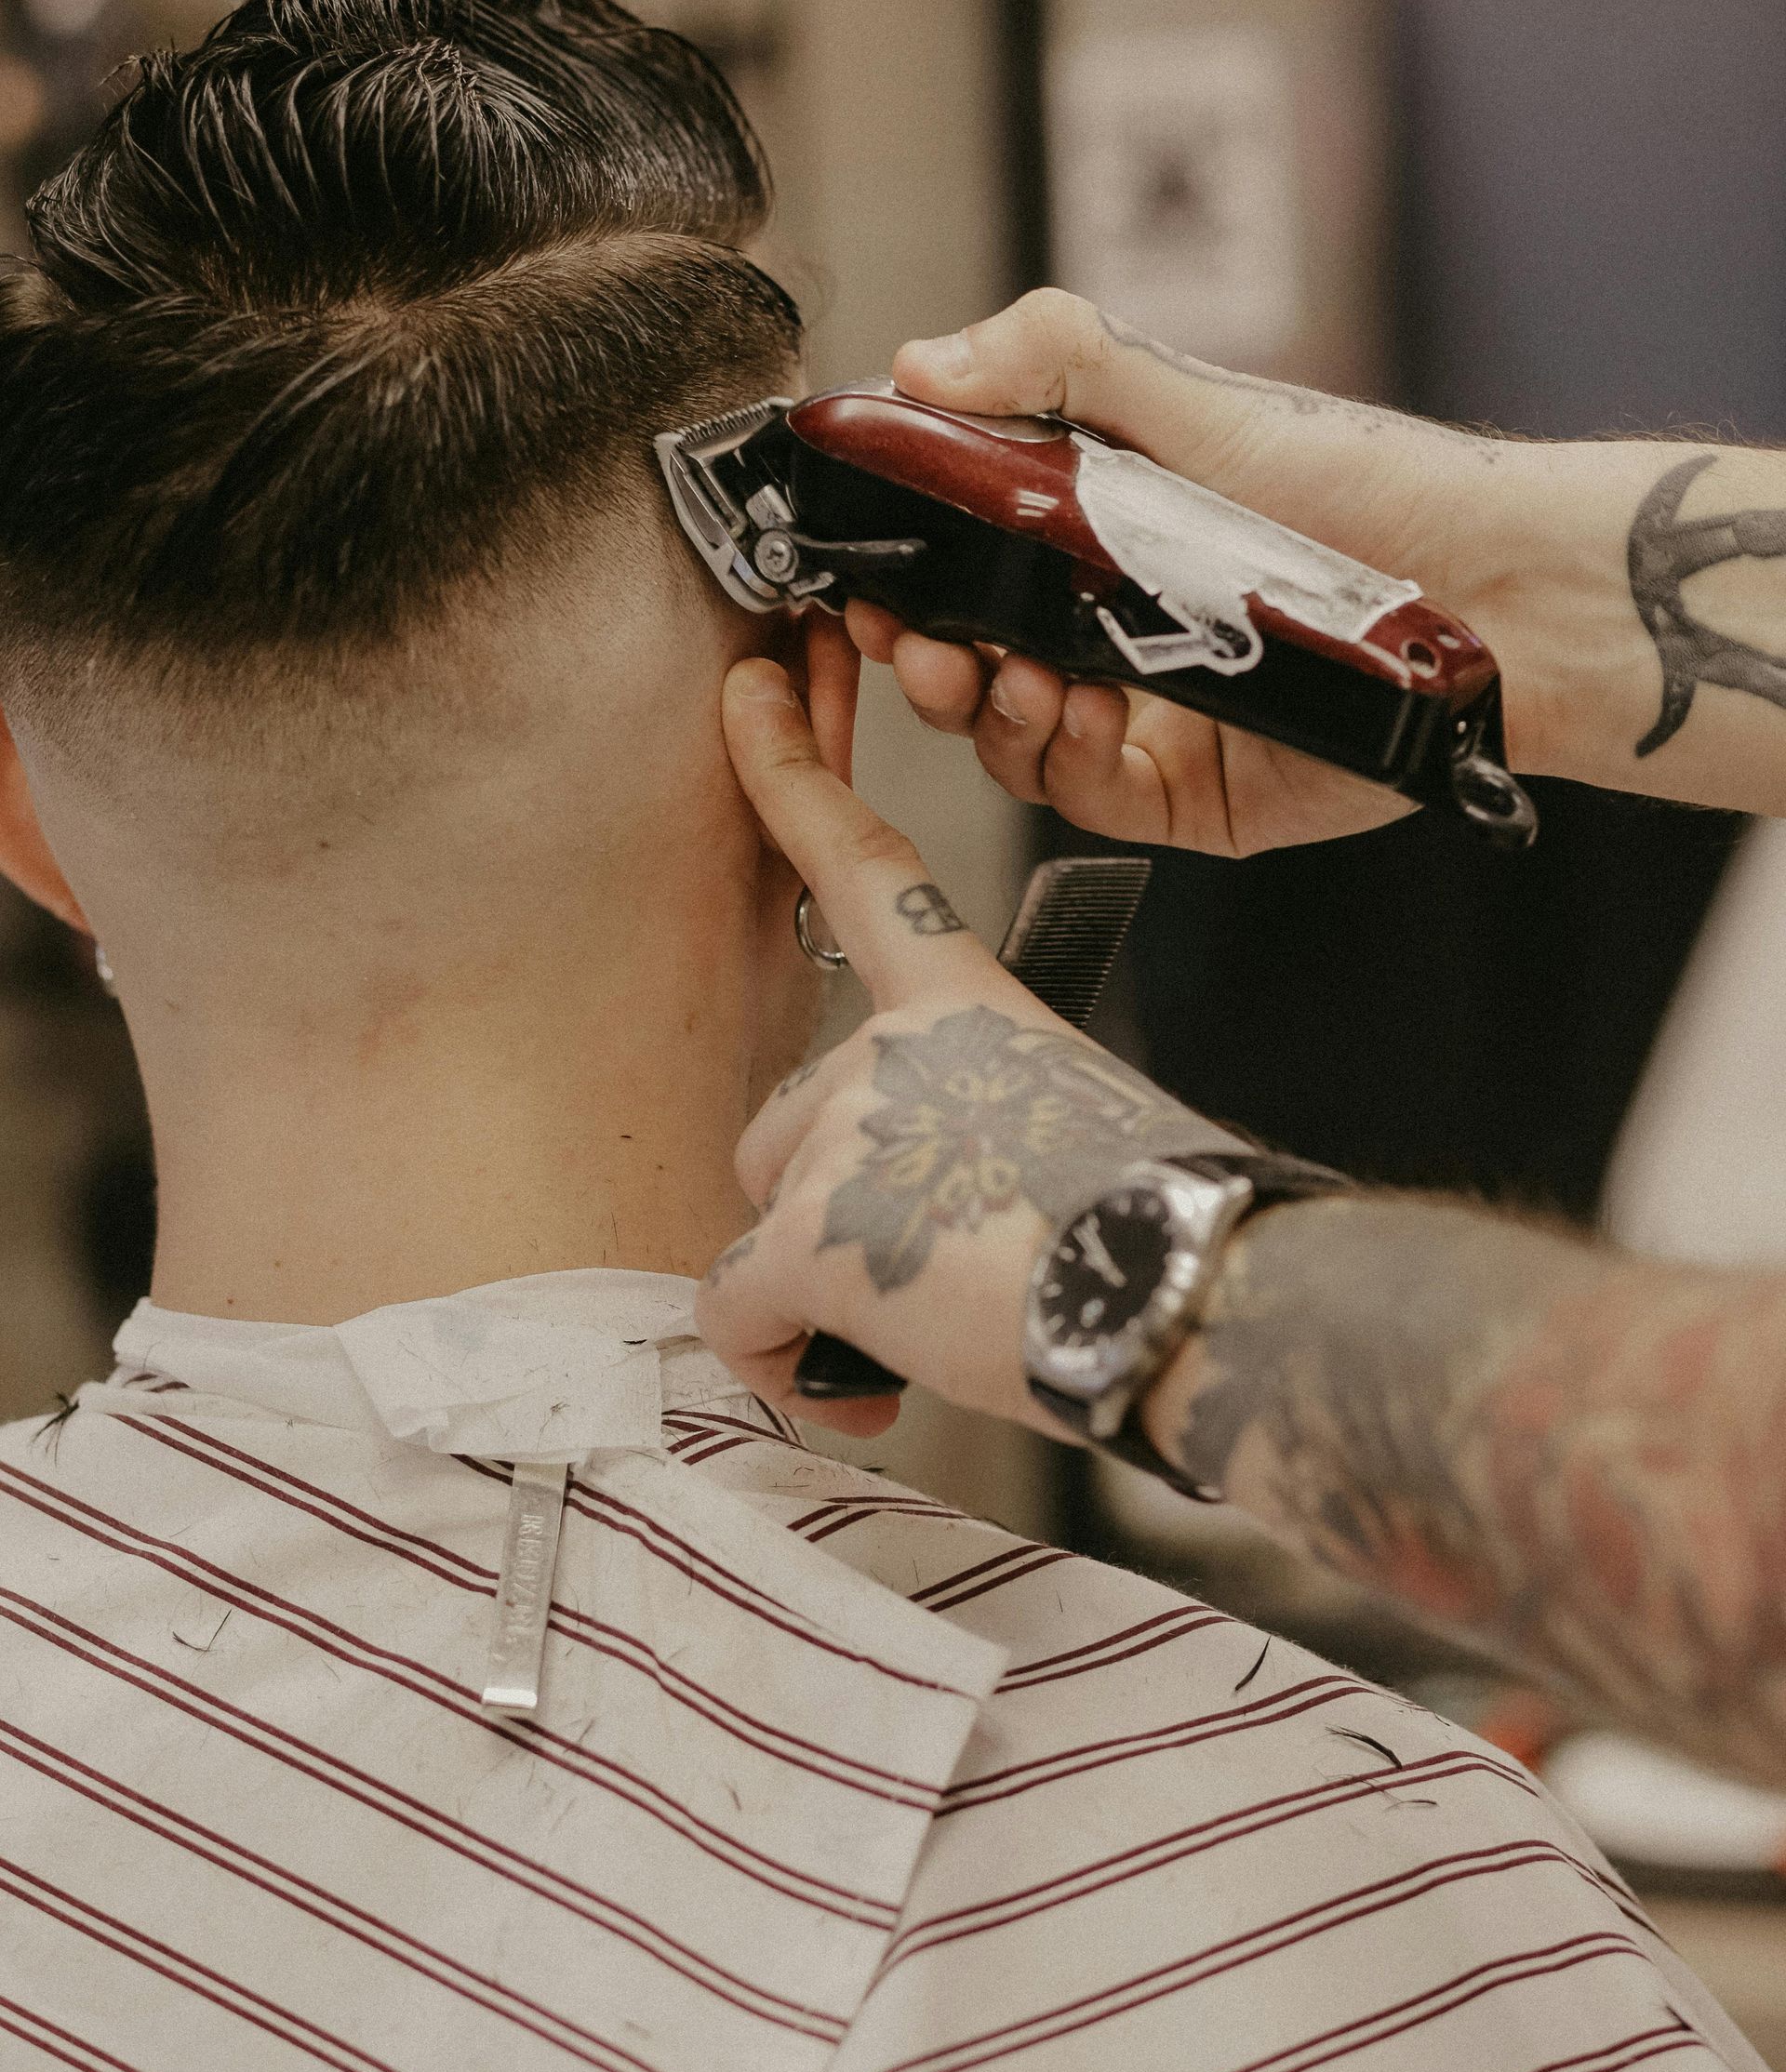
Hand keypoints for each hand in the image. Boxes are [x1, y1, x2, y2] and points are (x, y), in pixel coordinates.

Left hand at [698, 657, 1238, 1429]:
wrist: (1199, 1295)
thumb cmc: (1161, 1228)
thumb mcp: (1074, 1120)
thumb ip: (979, 1123)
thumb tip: (930, 1211)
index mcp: (971, 999)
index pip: (866, 860)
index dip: (792, 772)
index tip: (745, 688)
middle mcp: (898, 1042)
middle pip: (786, 1120)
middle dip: (834, 1211)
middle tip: (942, 1271)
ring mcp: (849, 1129)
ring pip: (765, 1216)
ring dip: (822, 1289)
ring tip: (929, 1329)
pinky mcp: (814, 1228)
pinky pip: (736, 1312)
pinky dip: (785, 1367)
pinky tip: (874, 1383)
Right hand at [853, 289, 1603, 854]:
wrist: (1487, 588)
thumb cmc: (1364, 488)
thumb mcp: (1197, 400)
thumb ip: (1060, 360)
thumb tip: (927, 360)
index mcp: (1095, 539)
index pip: (961, 565)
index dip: (901, 574)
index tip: (865, 571)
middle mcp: (1113, 628)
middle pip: (966, 662)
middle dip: (918, 656)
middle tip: (905, 641)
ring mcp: (1150, 713)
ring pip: (1013, 738)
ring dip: (983, 711)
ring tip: (1004, 677)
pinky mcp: (1194, 791)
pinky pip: (1088, 794)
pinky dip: (1059, 759)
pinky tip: (1074, 712)